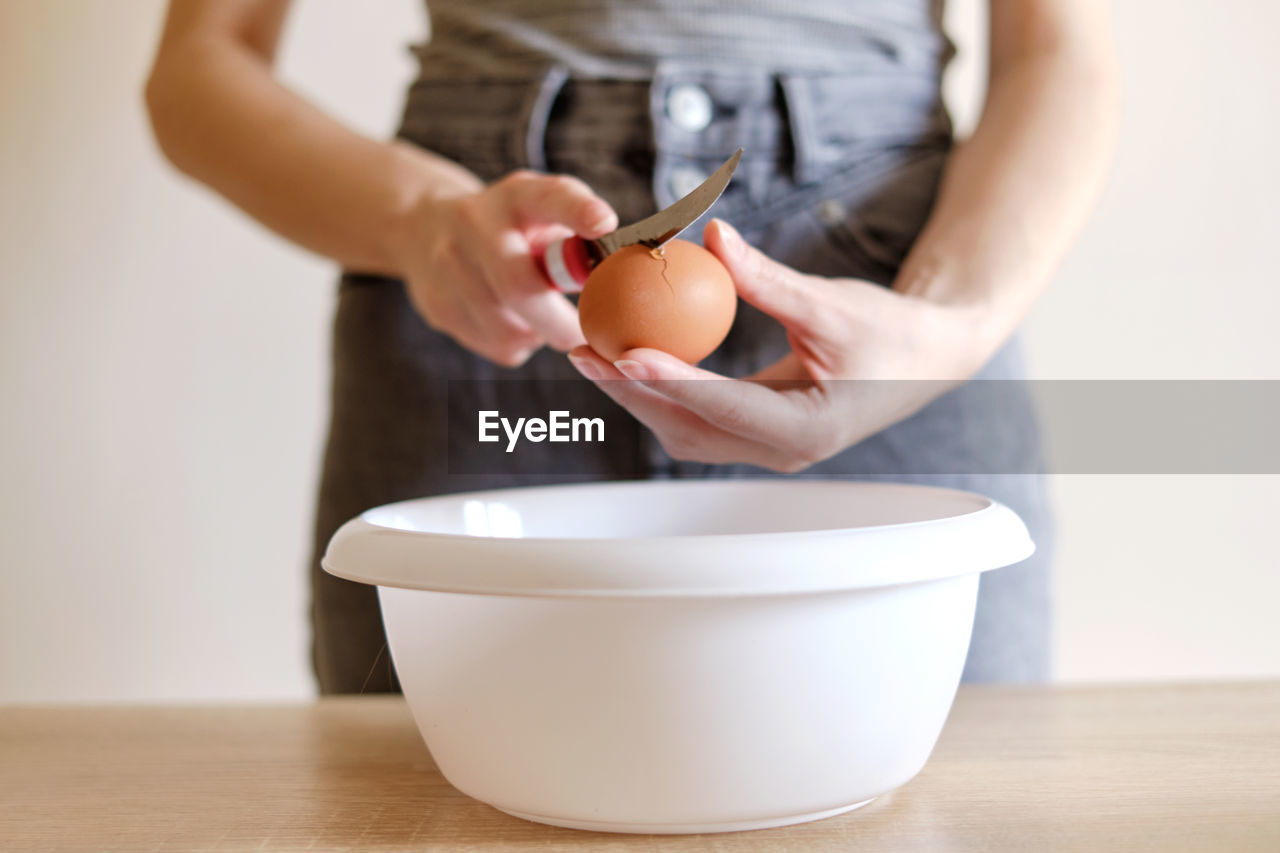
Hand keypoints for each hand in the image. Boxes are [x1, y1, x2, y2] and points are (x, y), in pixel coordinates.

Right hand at [390, 170, 617, 366]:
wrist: (424, 228)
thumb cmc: (512, 227)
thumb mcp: (541, 211)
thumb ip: (579, 235)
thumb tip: (635, 277)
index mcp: (517, 196)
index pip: (550, 196)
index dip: (578, 210)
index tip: (605, 222)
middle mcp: (475, 223)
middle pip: (519, 286)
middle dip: (559, 322)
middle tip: (584, 336)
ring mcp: (448, 265)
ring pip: (509, 328)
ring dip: (538, 334)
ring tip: (540, 318)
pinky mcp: (437, 305)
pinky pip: (496, 345)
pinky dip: (517, 344)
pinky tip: (512, 322)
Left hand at [567, 219, 994, 472]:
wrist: (926, 359)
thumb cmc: (890, 331)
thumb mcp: (831, 302)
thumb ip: (767, 278)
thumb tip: (709, 236)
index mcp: (808, 429)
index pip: (726, 407)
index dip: (671, 380)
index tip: (623, 351)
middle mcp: (783, 452)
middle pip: (689, 429)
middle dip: (632, 392)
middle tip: (584, 349)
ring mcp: (768, 450)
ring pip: (686, 431)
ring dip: (638, 394)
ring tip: (592, 351)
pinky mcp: (757, 435)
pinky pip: (697, 419)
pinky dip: (661, 389)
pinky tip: (630, 355)